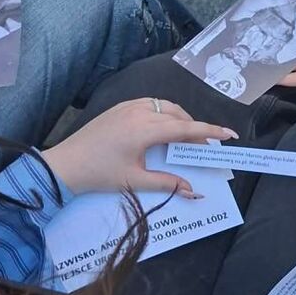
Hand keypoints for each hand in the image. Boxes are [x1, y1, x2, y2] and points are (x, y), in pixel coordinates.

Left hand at [42, 98, 237, 197]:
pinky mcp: (119, 107)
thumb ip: (167, 183)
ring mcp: (129, 106)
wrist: (64, 164)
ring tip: (185, 137)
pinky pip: (150, 104)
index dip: (211, 131)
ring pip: (165, 106)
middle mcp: (140, 112)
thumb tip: (193, 191)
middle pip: (179, 115)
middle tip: (204, 146)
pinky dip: (163, 113)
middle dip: (195, 127)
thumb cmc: (99, 174)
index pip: (187, 128)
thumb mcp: (134, 181)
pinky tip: (162, 128)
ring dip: (180, 118)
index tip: (230, 134)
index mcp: (146, 130)